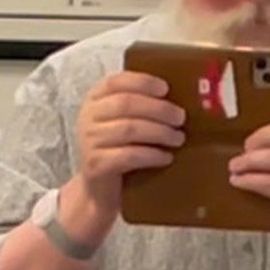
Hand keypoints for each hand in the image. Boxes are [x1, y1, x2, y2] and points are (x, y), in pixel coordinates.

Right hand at [73, 69, 184, 230]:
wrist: (98, 187)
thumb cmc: (118, 147)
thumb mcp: (122, 121)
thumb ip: (141, 105)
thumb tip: (181, 94)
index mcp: (95, 99)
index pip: (116, 82)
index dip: (142, 82)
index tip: (166, 89)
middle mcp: (88, 117)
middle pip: (126, 104)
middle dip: (158, 109)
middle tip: (180, 118)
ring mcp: (89, 141)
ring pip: (129, 129)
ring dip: (159, 132)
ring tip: (178, 138)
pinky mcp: (96, 164)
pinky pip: (129, 156)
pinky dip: (152, 155)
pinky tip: (166, 157)